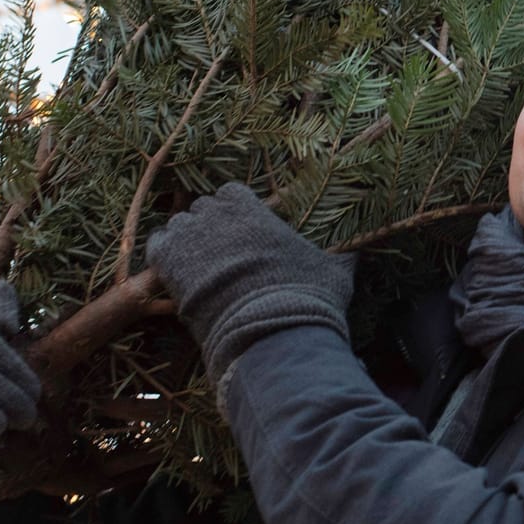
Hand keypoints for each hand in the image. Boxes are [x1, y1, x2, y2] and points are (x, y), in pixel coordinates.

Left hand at [145, 182, 354, 393]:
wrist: (268, 330)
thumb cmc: (304, 296)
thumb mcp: (333, 270)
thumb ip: (344, 255)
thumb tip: (366, 249)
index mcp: (254, 211)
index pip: (231, 192)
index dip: (234, 211)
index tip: (241, 230)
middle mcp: (219, 216)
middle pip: (203, 208)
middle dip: (209, 225)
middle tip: (220, 251)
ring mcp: (191, 237)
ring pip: (179, 224)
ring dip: (187, 239)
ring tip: (199, 264)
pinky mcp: (169, 262)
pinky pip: (158, 245)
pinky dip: (165, 255)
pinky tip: (177, 272)